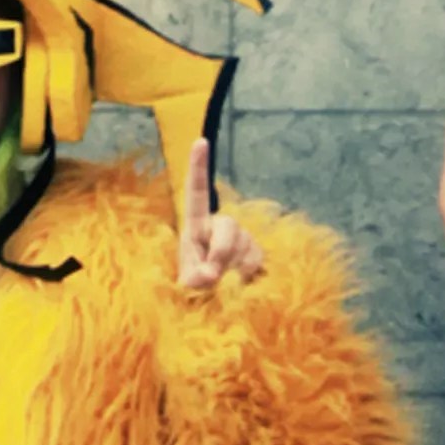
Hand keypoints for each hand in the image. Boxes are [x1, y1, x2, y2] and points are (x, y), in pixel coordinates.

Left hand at [175, 138, 266, 290]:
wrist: (217, 303)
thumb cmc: (195, 288)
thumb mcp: (187, 284)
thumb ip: (193, 279)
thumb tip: (211, 274)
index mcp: (196, 227)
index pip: (197, 193)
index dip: (198, 167)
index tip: (200, 141)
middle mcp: (220, 226)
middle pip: (228, 226)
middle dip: (221, 251)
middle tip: (212, 277)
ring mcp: (241, 238)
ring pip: (245, 246)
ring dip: (233, 269)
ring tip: (222, 284)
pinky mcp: (256, 252)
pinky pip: (257, 259)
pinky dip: (248, 274)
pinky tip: (239, 282)